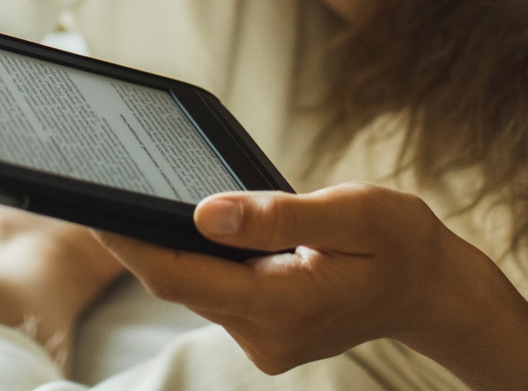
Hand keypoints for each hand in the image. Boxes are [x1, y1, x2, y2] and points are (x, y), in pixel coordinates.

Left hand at [93, 184, 510, 375]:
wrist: (434, 290)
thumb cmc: (400, 242)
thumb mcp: (350, 212)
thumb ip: (276, 216)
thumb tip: (203, 212)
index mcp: (284, 305)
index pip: (181, 276)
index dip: (132, 241)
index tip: (92, 204)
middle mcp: (266, 336)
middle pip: (180, 284)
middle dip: (139, 238)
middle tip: (96, 187)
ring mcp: (265, 340)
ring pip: (195, 288)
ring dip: (169, 247)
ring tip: (132, 196)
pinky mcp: (266, 332)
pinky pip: (216, 291)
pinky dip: (200, 258)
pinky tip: (192, 224)